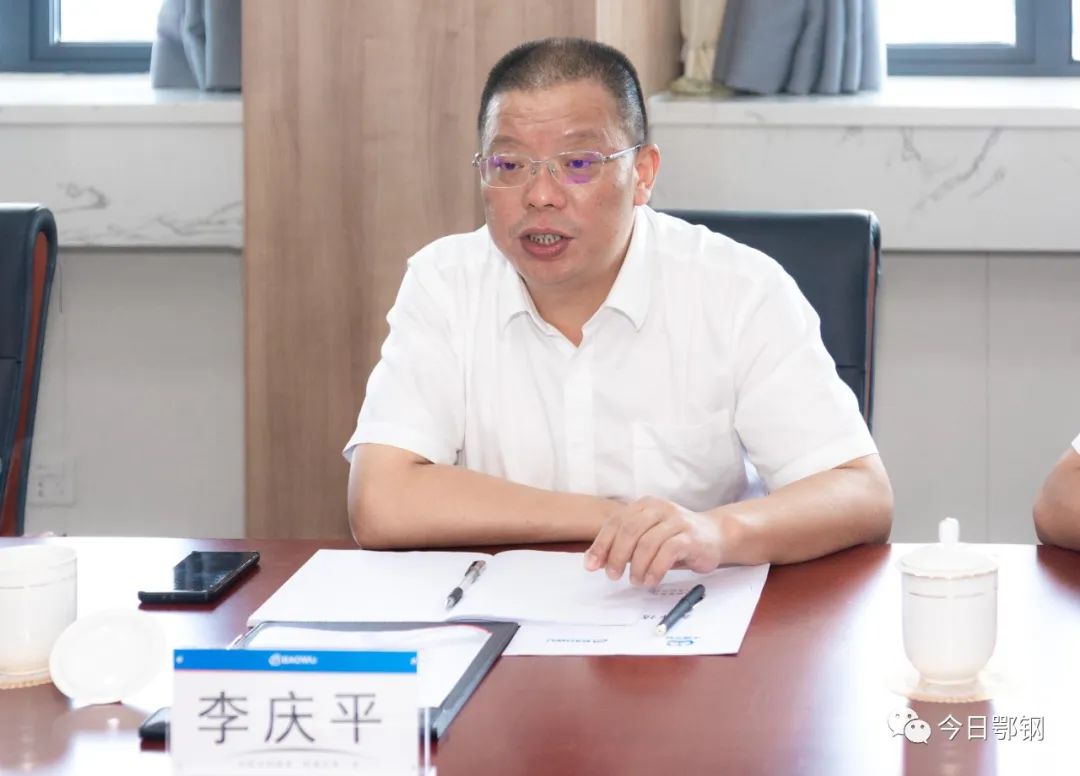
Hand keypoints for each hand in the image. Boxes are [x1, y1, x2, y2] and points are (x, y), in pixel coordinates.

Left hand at [583, 497, 726, 585]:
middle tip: (612, 575)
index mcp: (645, 505)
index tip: (591, 565)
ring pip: (647, 543)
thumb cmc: (676, 538)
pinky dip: (655, 570)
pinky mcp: (691, 537)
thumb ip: (625, 543)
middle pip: (629, 530)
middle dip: (616, 555)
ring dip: (636, 566)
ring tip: (635, 581)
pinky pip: (667, 553)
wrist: (716, 535)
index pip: (616, 522)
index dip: (601, 544)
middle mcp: (660, 508)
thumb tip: (596, 561)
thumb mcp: (648, 535)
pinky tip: (650, 580)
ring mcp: (677, 521)